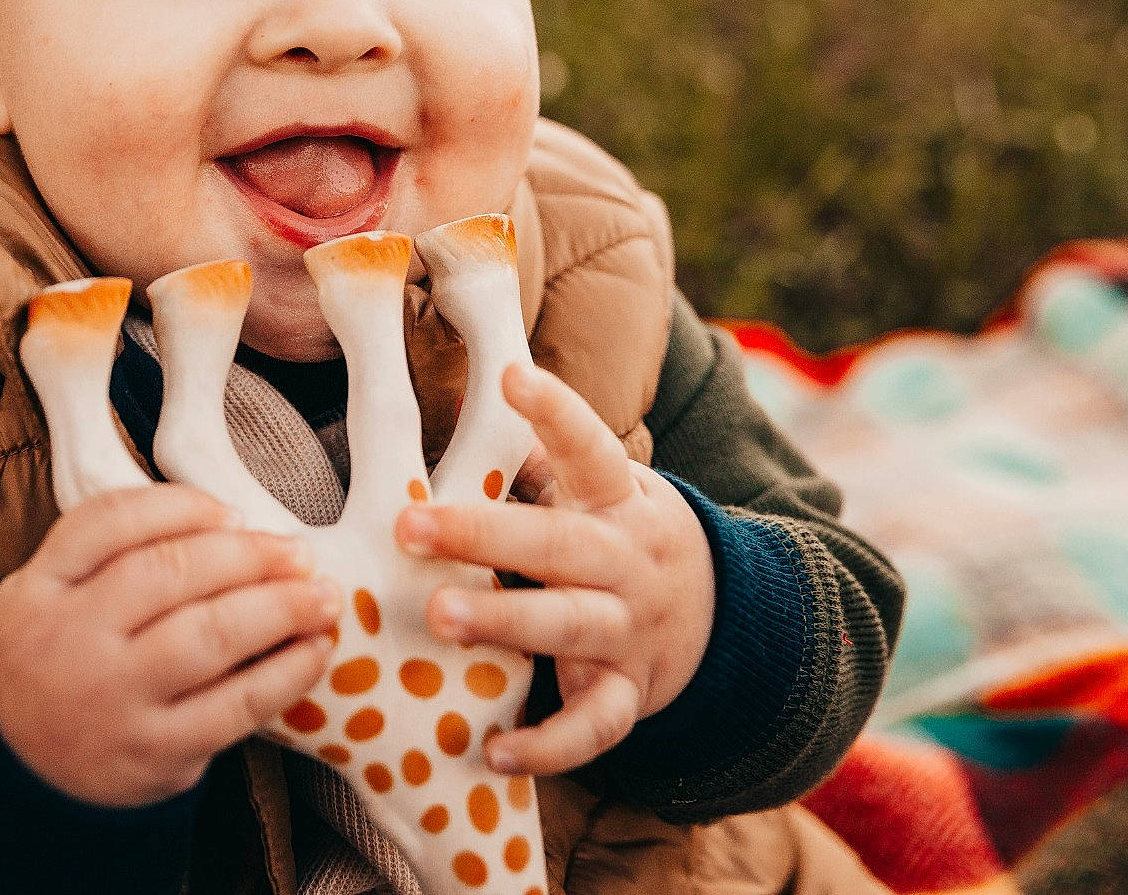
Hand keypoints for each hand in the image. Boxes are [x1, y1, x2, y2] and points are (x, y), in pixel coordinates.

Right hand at [0, 483, 339, 806]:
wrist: (15, 780)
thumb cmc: (51, 664)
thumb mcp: (41, 595)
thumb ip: (101, 548)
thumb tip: (221, 517)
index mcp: (38, 590)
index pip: (110, 523)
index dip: (182, 507)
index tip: (231, 512)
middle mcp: (71, 642)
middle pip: (170, 574)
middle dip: (248, 554)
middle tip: (297, 551)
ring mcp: (114, 702)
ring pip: (209, 635)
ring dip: (280, 607)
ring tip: (322, 596)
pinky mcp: (156, 755)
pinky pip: (235, 705)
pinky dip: (286, 673)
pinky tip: (314, 651)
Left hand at [394, 361, 715, 775]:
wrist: (718, 616)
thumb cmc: (617, 535)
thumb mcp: (596, 489)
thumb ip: (534, 457)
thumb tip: (458, 390)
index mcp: (616, 499)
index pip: (590, 446)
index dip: (554, 411)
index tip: (511, 374)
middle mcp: (627, 560)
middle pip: (558, 543)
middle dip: (483, 534)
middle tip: (410, 526)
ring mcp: (630, 629)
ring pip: (569, 625)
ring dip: (504, 622)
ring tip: (440, 621)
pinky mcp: (628, 693)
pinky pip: (592, 725)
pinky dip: (547, 746)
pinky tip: (494, 752)